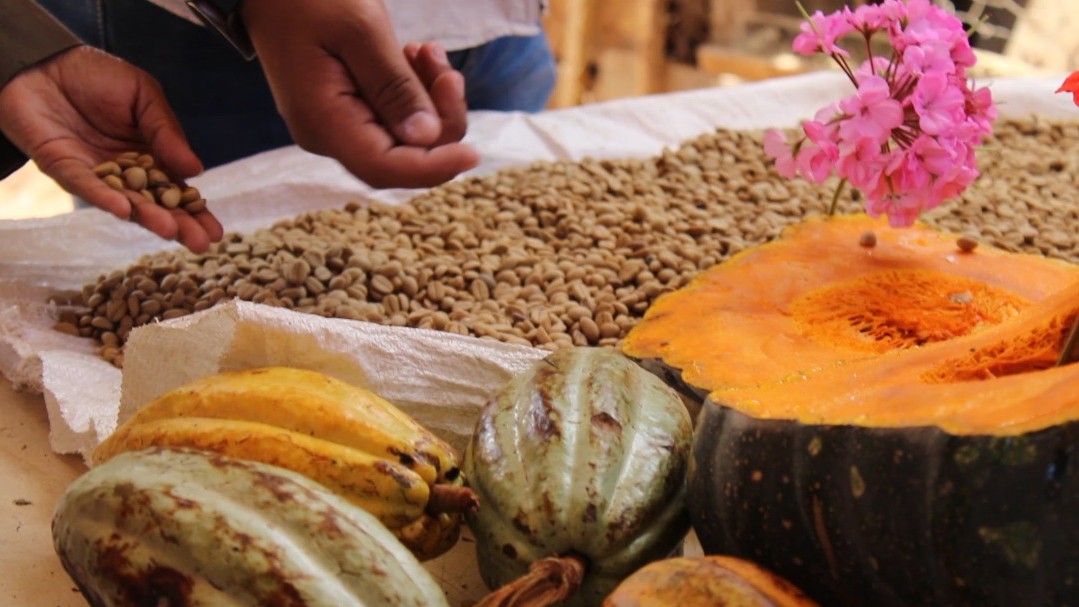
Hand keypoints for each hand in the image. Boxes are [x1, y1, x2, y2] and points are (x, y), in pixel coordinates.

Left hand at [0, 46, 222, 252]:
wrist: (44, 62)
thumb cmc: (96, 75)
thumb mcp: (144, 96)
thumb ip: (166, 131)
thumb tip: (195, 169)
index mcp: (150, 155)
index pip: (177, 190)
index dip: (196, 211)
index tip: (216, 233)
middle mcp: (125, 173)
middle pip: (156, 205)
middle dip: (179, 225)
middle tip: (200, 244)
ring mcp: (97, 175)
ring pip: (126, 202)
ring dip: (148, 218)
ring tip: (171, 230)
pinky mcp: (65, 170)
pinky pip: (88, 188)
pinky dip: (107, 199)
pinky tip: (126, 210)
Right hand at [240, 0, 479, 188]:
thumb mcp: (358, 29)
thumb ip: (394, 86)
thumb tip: (427, 138)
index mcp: (322, 122)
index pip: (385, 169)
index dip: (434, 168)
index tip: (474, 151)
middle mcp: (328, 135)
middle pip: (402, 157)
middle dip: (439, 119)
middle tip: (445, 67)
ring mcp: (338, 125)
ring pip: (404, 136)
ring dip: (430, 99)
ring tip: (427, 51)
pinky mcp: (349, 110)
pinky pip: (394, 116)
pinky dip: (415, 91)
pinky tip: (414, 56)